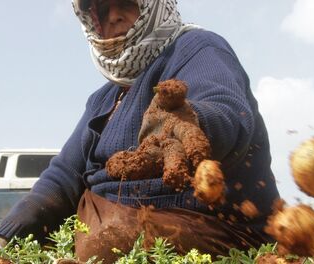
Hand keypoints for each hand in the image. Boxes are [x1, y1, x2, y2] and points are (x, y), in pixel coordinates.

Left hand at [106, 79, 224, 203]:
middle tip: (173, 180)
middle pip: (176, 159)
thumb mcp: (171, 96)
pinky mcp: (144, 160)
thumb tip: (167, 88)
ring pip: (153, 164)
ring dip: (141, 168)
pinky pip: (135, 163)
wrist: (166, 121)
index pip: (193, 139)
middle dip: (175, 169)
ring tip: (126, 170)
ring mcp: (159, 156)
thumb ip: (172, 91)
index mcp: (185, 130)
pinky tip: (113, 166)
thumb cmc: (171, 107)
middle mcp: (175, 147)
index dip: (197, 148)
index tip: (200, 158)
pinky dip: (124, 165)